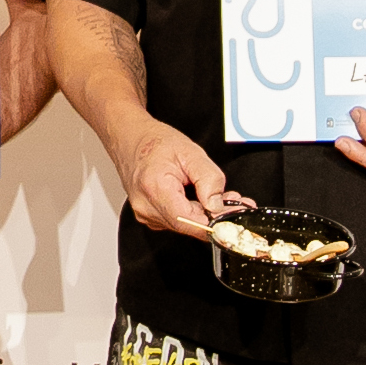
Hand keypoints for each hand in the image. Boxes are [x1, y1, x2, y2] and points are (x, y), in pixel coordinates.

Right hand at [116, 116, 254, 237]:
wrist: (130, 139)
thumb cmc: (154, 142)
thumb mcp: (191, 152)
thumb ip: (209, 179)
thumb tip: (218, 205)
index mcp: (155, 189)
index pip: (188, 221)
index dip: (215, 223)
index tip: (234, 216)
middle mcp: (146, 207)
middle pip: (189, 225)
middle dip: (215, 216)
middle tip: (235, 201)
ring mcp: (146, 214)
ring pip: (185, 225)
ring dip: (205, 214)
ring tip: (219, 196)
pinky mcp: (149, 216)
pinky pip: (177, 221)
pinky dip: (193, 213)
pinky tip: (201, 200)